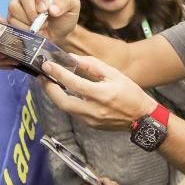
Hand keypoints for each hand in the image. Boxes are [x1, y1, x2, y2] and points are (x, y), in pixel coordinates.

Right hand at [7, 0, 79, 44]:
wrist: (58, 36)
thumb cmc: (64, 18)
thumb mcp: (72, 7)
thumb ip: (66, 2)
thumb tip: (52, 9)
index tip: (45, 8)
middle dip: (32, 9)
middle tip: (43, 21)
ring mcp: (19, 3)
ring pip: (15, 5)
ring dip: (28, 19)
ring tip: (40, 26)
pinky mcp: (12, 15)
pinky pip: (12, 18)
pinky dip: (22, 26)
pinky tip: (31, 30)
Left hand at [41, 54, 155, 130]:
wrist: (142, 118)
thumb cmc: (130, 93)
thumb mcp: (114, 74)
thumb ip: (92, 66)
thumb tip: (72, 58)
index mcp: (101, 95)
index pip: (74, 83)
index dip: (58, 73)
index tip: (47, 65)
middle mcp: (93, 110)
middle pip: (63, 101)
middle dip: (49, 89)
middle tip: (42, 77)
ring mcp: (90, 120)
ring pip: (66, 108)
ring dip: (55, 95)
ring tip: (50, 82)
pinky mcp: (90, 125)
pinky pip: (73, 112)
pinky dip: (66, 101)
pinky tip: (64, 92)